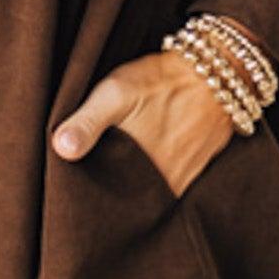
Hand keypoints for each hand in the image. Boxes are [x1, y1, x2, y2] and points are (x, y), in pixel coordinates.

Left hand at [50, 49, 235, 198]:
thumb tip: (61, 149)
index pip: (114, 208)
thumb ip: (87, 122)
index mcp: (146, 176)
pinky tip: (145, 162)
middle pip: (134, 205)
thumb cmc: (162, 82)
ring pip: (154, 196)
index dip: (95, 205)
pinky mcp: (198, 169)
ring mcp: (187, 180)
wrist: (217, 71)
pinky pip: (172, 184)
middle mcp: (169, 187)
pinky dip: (157, 179)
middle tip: (94, 185)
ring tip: (117, 173)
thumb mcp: (116, 94)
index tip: (79, 198)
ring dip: (137, 189)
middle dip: (115, 199)